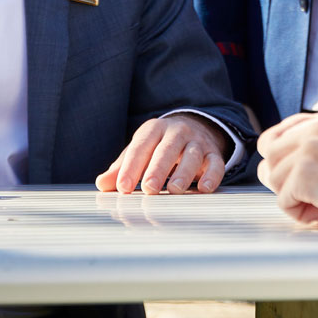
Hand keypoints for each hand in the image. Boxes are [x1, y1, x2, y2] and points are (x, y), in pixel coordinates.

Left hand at [95, 113, 229, 194]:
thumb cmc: (159, 146)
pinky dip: (212, 175)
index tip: (122, 187)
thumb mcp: (140, 150)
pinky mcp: (213, 154)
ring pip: (192, 155)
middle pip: (168, 148)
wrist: (195, 127)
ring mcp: (197, 142)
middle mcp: (178, 132)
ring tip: (174, 190)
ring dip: (184, 173)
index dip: (131, 166)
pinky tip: (204, 188)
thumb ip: (122, 167)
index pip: (141, 146)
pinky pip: (216, 163)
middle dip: (158, 168)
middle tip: (149, 188)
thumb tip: (101, 184)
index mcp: (155, 129)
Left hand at [257, 109, 317, 229]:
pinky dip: (300, 213)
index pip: (278, 133)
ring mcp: (309, 148)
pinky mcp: (305, 173)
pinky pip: (284, 200)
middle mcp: (316, 128)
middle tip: (312, 195)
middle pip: (270, 155)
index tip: (292, 175)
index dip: (280, 158)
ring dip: (294, 197)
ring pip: (275, 178)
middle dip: (285, 178)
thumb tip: (281, 165)